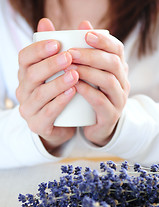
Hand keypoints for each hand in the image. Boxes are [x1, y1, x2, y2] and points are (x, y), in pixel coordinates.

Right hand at [16, 18, 78, 153]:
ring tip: (75, 74)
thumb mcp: (56, 71)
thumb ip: (52, 49)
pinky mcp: (37, 124)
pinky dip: (60, 102)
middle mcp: (23, 91)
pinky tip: (73, 92)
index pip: (24, 58)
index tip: (57, 43)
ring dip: (57, 83)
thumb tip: (46, 22)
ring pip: (39, 94)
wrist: (62, 123)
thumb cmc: (60, 93)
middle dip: (50, 64)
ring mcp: (29, 109)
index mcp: (26, 75)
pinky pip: (47, 113)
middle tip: (69, 57)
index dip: (38, 49)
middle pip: (31, 75)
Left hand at [67, 22, 129, 146]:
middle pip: (113, 63)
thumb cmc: (90, 95)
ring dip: (88, 72)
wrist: (95, 126)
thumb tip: (83, 24)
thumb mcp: (91, 73)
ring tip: (69, 67)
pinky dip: (87, 91)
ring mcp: (118, 100)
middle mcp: (122, 83)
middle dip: (91, 55)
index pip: (117, 50)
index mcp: (118, 70)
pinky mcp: (110, 115)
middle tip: (70, 52)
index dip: (104, 40)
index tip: (86, 34)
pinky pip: (100, 101)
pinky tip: (74, 86)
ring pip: (108, 80)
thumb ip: (87, 51)